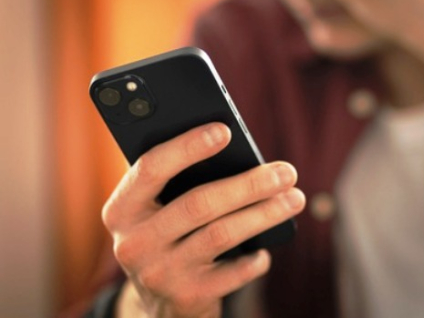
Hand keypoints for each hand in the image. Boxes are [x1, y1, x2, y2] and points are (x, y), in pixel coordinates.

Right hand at [101, 123, 305, 317]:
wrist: (158, 303)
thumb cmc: (171, 233)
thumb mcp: (161, 208)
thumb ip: (182, 180)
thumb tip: (239, 151)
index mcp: (122, 208)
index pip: (151, 168)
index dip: (187, 147)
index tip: (225, 130)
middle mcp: (133, 242)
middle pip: (198, 203)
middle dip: (249, 184)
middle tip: (286, 171)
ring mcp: (158, 273)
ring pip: (221, 235)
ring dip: (264, 214)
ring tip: (294, 199)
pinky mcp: (185, 298)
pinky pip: (232, 273)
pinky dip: (254, 259)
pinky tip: (266, 249)